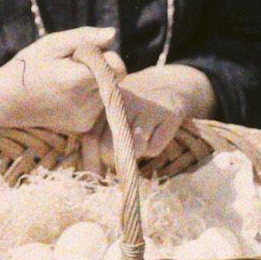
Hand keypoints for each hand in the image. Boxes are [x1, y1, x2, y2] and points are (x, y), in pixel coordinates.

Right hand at [0, 27, 124, 134]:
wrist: (7, 102)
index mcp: (78, 81)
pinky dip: (89, 96)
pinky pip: (99, 104)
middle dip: (99, 67)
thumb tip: (113, 34)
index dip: (105, 56)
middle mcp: (86, 103)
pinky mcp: (83, 125)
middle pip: (114, 78)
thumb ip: (86, 38)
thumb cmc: (30, 67)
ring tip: (66, 80)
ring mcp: (86, 118)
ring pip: (108, 91)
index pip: (118, 67)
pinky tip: (67, 94)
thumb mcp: (53, 44)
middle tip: (72, 66)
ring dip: (94, 82)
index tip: (83, 54)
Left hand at [81, 64, 216, 167]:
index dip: (92, 161)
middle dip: (112, 161)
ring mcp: (147, 108)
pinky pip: (154, 148)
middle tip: (119, 160)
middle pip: (109, 147)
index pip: (91, 139)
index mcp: (106, 103)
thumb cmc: (133, 106)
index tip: (95, 175)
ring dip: (134, 155)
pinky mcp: (169, 115)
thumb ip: (98, 135)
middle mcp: (125, 103)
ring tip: (138, 145)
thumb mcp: (113, 112)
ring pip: (134, 149)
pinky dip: (152, 149)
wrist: (168, 84)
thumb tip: (91, 172)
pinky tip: (154, 136)